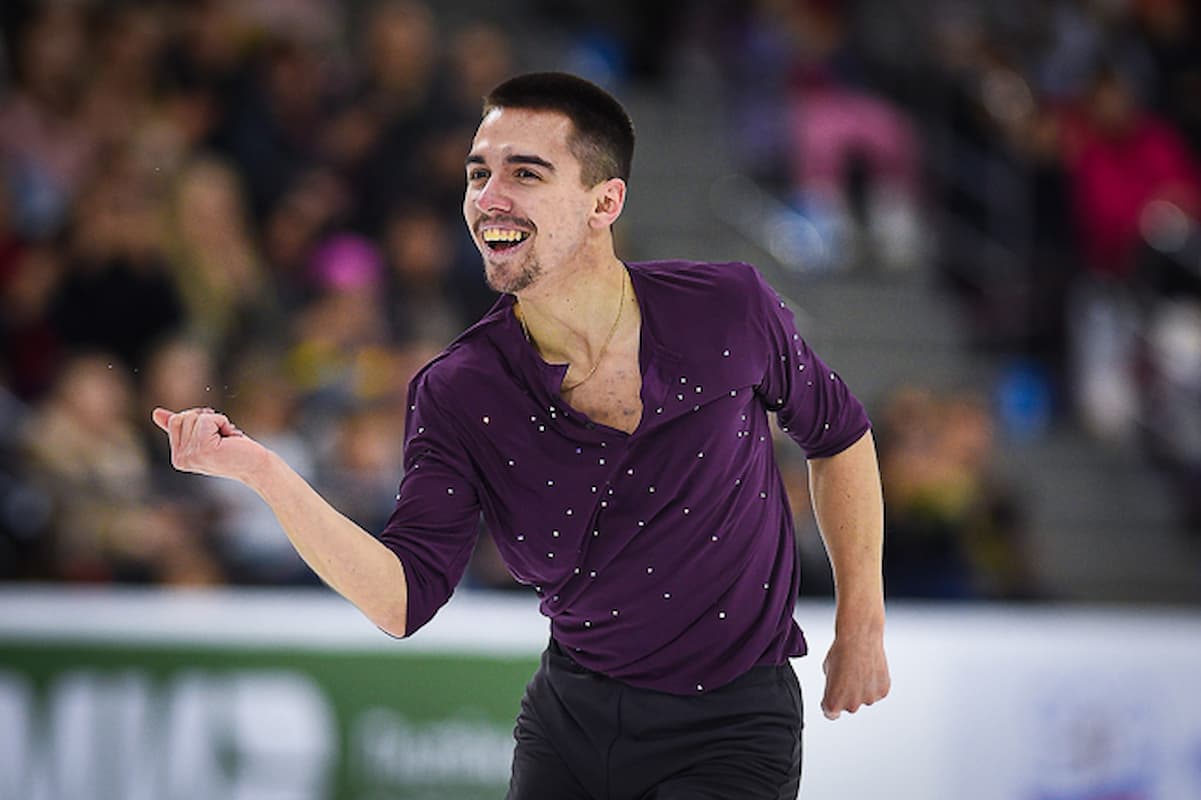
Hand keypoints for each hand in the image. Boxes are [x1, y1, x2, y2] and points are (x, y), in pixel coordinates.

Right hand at [151, 406, 266, 482]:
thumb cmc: (235, 450)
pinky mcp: (203, 449)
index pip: (176, 420)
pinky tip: (230, 439)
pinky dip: (222, 422)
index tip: (215, 436)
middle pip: (184, 416)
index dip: (200, 419)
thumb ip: (182, 426)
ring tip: (227, 439)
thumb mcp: (205, 435)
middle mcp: (180, 459)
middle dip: (208, 419)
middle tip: (223, 437)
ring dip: (216, 421)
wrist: (257, 466)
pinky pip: (206, 419)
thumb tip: (155, 413)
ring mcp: (190, 456)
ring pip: (195, 416)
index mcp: (178, 458)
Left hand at [820, 633, 889, 719]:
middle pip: (848, 705)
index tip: (832, 696)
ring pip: (864, 698)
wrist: (859, 637)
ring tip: (860, 669)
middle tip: (848, 675)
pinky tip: (870, 669)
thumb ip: (832, 686)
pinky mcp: (882, 692)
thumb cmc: (841, 651)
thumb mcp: (827, 670)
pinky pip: (877, 691)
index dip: (830, 702)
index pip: (831, 713)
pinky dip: (875, 683)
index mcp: (833, 702)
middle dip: (847, 694)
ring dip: (862, 688)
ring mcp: (868, 699)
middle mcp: (851, 705)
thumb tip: (839, 688)